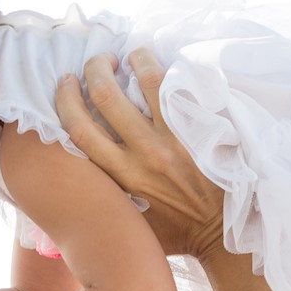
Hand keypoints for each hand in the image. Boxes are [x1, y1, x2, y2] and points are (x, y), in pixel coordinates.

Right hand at [52, 49, 226, 260]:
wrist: (223, 235)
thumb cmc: (175, 233)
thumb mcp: (129, 224)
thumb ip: (105, 201)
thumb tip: (77, 187)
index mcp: (121, 178)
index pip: (79, 130)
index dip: (66, 99)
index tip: (66, 83)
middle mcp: (144, 155)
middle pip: (105, 96)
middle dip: (95, 69)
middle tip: (99, 61)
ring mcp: (175, 139)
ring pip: (146, 81)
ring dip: (134, 59)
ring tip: (131, 55)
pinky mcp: (201, 130)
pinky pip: (181, 88)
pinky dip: (168, 70)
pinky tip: (161, 65)